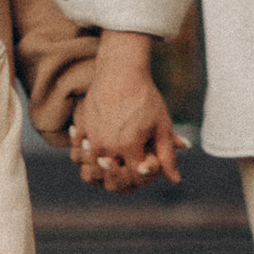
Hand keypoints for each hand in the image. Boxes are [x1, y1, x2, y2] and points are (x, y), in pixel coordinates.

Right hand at [69, 33, 182, 190]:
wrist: (121, 72)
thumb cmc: (146, 98)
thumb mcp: (162, 126)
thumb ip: (167, 156)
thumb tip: (176, 180)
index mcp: (129, 147)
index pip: (135, 179)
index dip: (145, 176)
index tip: (148, 163)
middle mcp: (107, 147)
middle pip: (112, 181)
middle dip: (124, 179)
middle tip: (131, 166)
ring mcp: (91, 139)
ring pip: (92, 172)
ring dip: (104, 171)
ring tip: (115, 161)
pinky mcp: (81, 130)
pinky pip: (78, 156)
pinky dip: (87, 158)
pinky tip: (98, 149)